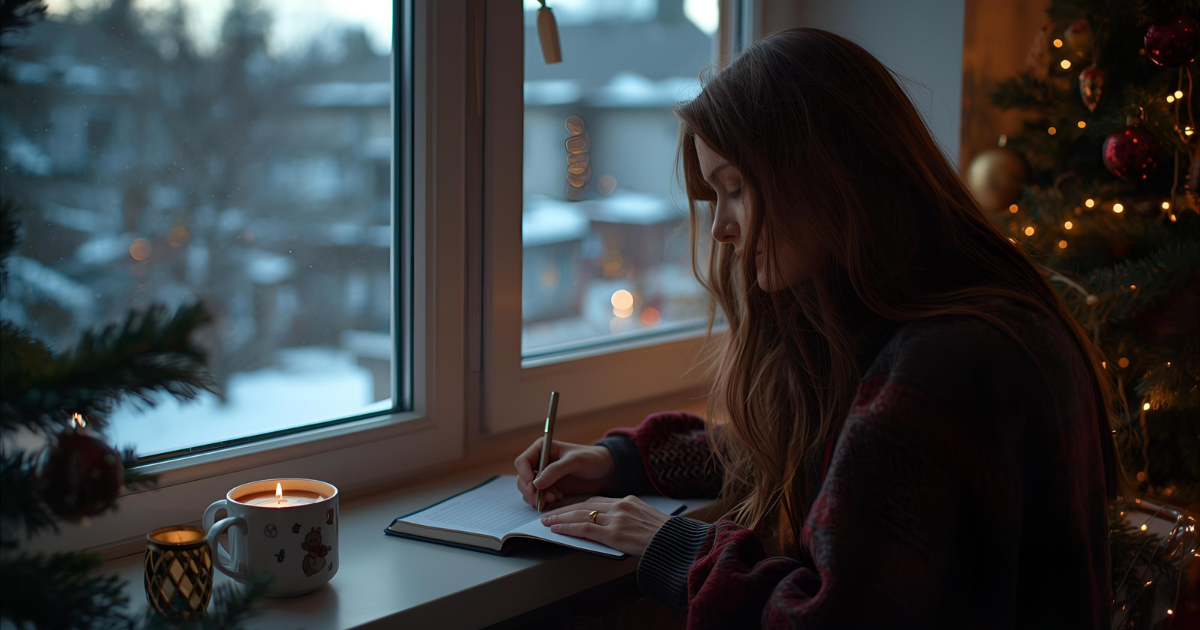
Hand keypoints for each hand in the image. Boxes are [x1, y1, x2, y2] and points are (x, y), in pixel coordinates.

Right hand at [514, 439, 614, 508]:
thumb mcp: (575, 461)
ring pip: (528, 490)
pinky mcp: (549, 488)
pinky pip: (538, 497)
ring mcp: (543, 476)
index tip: (533, 486)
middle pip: (522, 479)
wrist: (605, 471)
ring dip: (538, 497)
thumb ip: (556, 470)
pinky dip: (544, 501)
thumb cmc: (592, 459)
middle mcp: (539, 462)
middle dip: (531, 490)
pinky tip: (558, 498)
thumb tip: (536, 483)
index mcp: (542, 448)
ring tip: (555, 497)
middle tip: (546, 498)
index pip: (522, 462)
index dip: (524, 474)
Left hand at [539, 495, 669, 555]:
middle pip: (585, 505)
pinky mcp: (613, 533)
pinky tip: (556, 529)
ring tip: (547, 521)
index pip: (597, 501)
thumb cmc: (665, 536)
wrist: (675, 543)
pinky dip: (568, 528)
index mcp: (628, 500)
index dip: (579, 505)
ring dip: (561, 518)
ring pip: (581, 515)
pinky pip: (584, 528)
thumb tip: (615, 527)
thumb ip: (630, 519)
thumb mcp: (646, 519)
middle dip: (565, 509)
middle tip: (549, 513)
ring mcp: (616, 519)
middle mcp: (620, 506)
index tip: (567, 508)